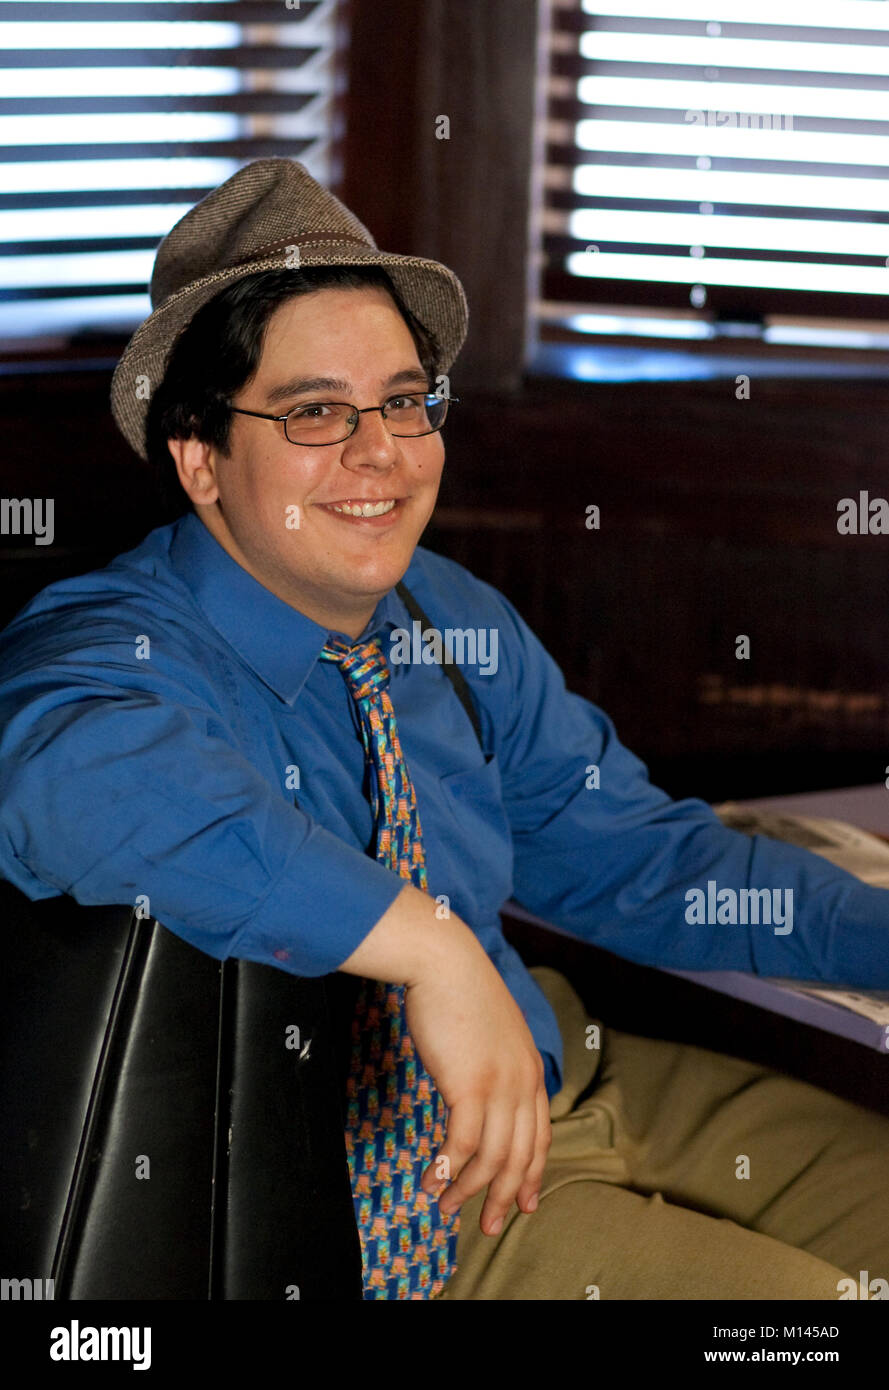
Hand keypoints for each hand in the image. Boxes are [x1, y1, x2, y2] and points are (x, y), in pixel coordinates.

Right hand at [405, 934, 551, 1235]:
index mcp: (530, 1069)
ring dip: (468, 1190)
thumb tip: (481, 1089)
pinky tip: (430, 1182)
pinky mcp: (470, 1086)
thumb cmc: (458, 991)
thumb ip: (496, 1062)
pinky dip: (447, 1170)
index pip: (540, 1135)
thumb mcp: (491, 1030)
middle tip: (489, 1227)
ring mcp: (500, 1085)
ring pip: (492, 1158)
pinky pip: (462, 1145)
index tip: (523, 1203)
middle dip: (503, 1196)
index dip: (531, 1174)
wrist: (444, 961)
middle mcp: (523, 1082)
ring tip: (445, 1208)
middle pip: (520, 1155)